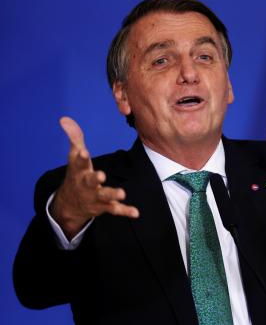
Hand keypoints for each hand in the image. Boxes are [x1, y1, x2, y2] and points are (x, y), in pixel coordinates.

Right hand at [51, 117, 138, 238]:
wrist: (70, 203)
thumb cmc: (76, 174)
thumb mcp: (74, 157)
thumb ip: (74, 138)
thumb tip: (65, 118)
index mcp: (79, 171)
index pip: (79, 163)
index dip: (81, 157)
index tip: (83, 152)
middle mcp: (86, 184)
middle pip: (90, 181)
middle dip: (95, 178)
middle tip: (101, 175)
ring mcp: (95, 196)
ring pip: (104, 196)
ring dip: (112, 195)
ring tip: (122, 193)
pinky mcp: (104, 207)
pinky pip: (115, 210)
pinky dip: (125, 211)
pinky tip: (136, 213)